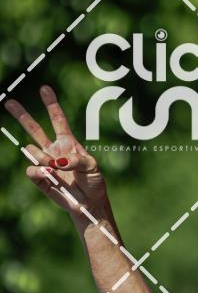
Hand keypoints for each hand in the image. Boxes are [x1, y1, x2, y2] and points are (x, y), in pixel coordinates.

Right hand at [5, 85, 107, 218]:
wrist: (89, 203)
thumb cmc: (94, 182)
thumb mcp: (93, 166)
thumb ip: (77, 159)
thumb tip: (58, 161)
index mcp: (68, 143)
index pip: (58, 120)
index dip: (51, 104)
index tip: (44, 89)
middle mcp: (54, 150)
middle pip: (34, 129)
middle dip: (22, 115)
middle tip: (9, 102)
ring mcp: (45, 163)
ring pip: (31, 150)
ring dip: (43, 158)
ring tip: (56, 167)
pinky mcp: (40, 178)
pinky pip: (32, 169)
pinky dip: (39, 170)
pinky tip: (49, 174)